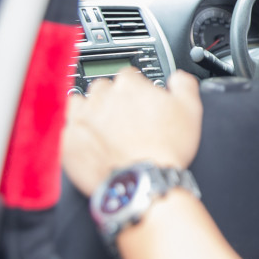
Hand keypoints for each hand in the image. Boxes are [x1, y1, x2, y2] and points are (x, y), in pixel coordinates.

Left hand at [61, 68, 202, 196]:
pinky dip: (77, 131)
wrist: (142, 182)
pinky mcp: (68, 140)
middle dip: (112, 99)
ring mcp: (82, 118)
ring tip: (104, 127)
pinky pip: (67, 127)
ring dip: (91, 110)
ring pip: (80, 103)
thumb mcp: (191, 109)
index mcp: (129, 86)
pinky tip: (90, 141)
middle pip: (103, 88)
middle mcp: (101, 97)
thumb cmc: (166, 149)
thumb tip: (177, 77)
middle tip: (125, 118)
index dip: (137, 88)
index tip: (141, 101)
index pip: (128, 75)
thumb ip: (183, 84)